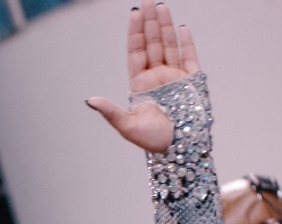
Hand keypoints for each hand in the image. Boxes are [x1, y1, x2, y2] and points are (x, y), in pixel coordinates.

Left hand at [87, 3, 199, 152]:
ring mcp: (175, 77)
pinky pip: (190, 57)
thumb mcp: (127, 126)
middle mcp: (157, 77)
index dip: (135, 33)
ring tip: (161, 6)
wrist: (180, 150)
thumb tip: (89, 100)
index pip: (136, 52)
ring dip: (166, 26)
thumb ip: (110, 111)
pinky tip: (182, 27)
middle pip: (152, 44)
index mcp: (140, 85)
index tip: (134, 13)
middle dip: (150, 22)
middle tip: (147, 0)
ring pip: (169, 46)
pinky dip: (186, 43)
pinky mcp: (192, 82)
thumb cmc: (153, 141)